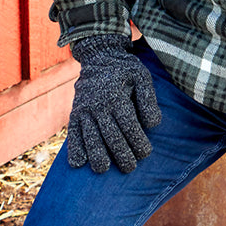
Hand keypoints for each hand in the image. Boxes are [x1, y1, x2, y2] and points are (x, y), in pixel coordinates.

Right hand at [67, 35, 161, 172]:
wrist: (98, 56)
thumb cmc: (125, 70)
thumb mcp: (142, 77)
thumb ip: (149, 100)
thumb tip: (152, 125)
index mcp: (116, 97)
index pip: (129, 127)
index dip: (138, 143)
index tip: (145, 153)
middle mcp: (98, 105)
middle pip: (110, 137)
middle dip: (122, 156)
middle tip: (130, 167)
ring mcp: (84, 110)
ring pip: (90, 139)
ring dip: (97, 157)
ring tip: (104, 169)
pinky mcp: (74, 113)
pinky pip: (73, 134)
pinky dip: (75, 149)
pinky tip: (79, 164)